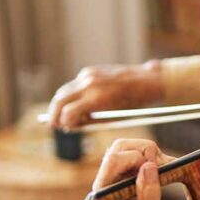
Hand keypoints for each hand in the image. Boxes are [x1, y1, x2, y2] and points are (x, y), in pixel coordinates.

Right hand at [48, 61, 163, 130]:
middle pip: (60, 100)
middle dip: (54, 114)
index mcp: (97, 98)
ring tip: (61, 116)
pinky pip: (74, 85)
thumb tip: (71, 124)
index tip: (65, 128)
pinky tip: (76, 104)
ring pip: (64, 91)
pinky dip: (71, 95)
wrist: (145, 81)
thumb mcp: (111, 117)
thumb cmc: (132, 104)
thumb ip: (90, 120)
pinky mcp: (89, 71)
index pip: (68, 113)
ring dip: (59, 104)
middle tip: (54, 125)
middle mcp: (89, 84)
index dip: (64, 123)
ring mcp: (88, 75)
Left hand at [93, 139, 174, 199]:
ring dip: (149, 154)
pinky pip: (137, 160)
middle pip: (120, 148)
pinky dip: (152, 161)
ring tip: (165, 169)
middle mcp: (106, 183)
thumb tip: (149, 166)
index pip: (114, 160)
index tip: (156, 168)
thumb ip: (147, 195)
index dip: (137, 158)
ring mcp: (115, 181)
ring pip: (129, 150)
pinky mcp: (126, 181)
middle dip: (144, 150)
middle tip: (161, 165)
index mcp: (104, 194)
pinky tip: (164, 171)